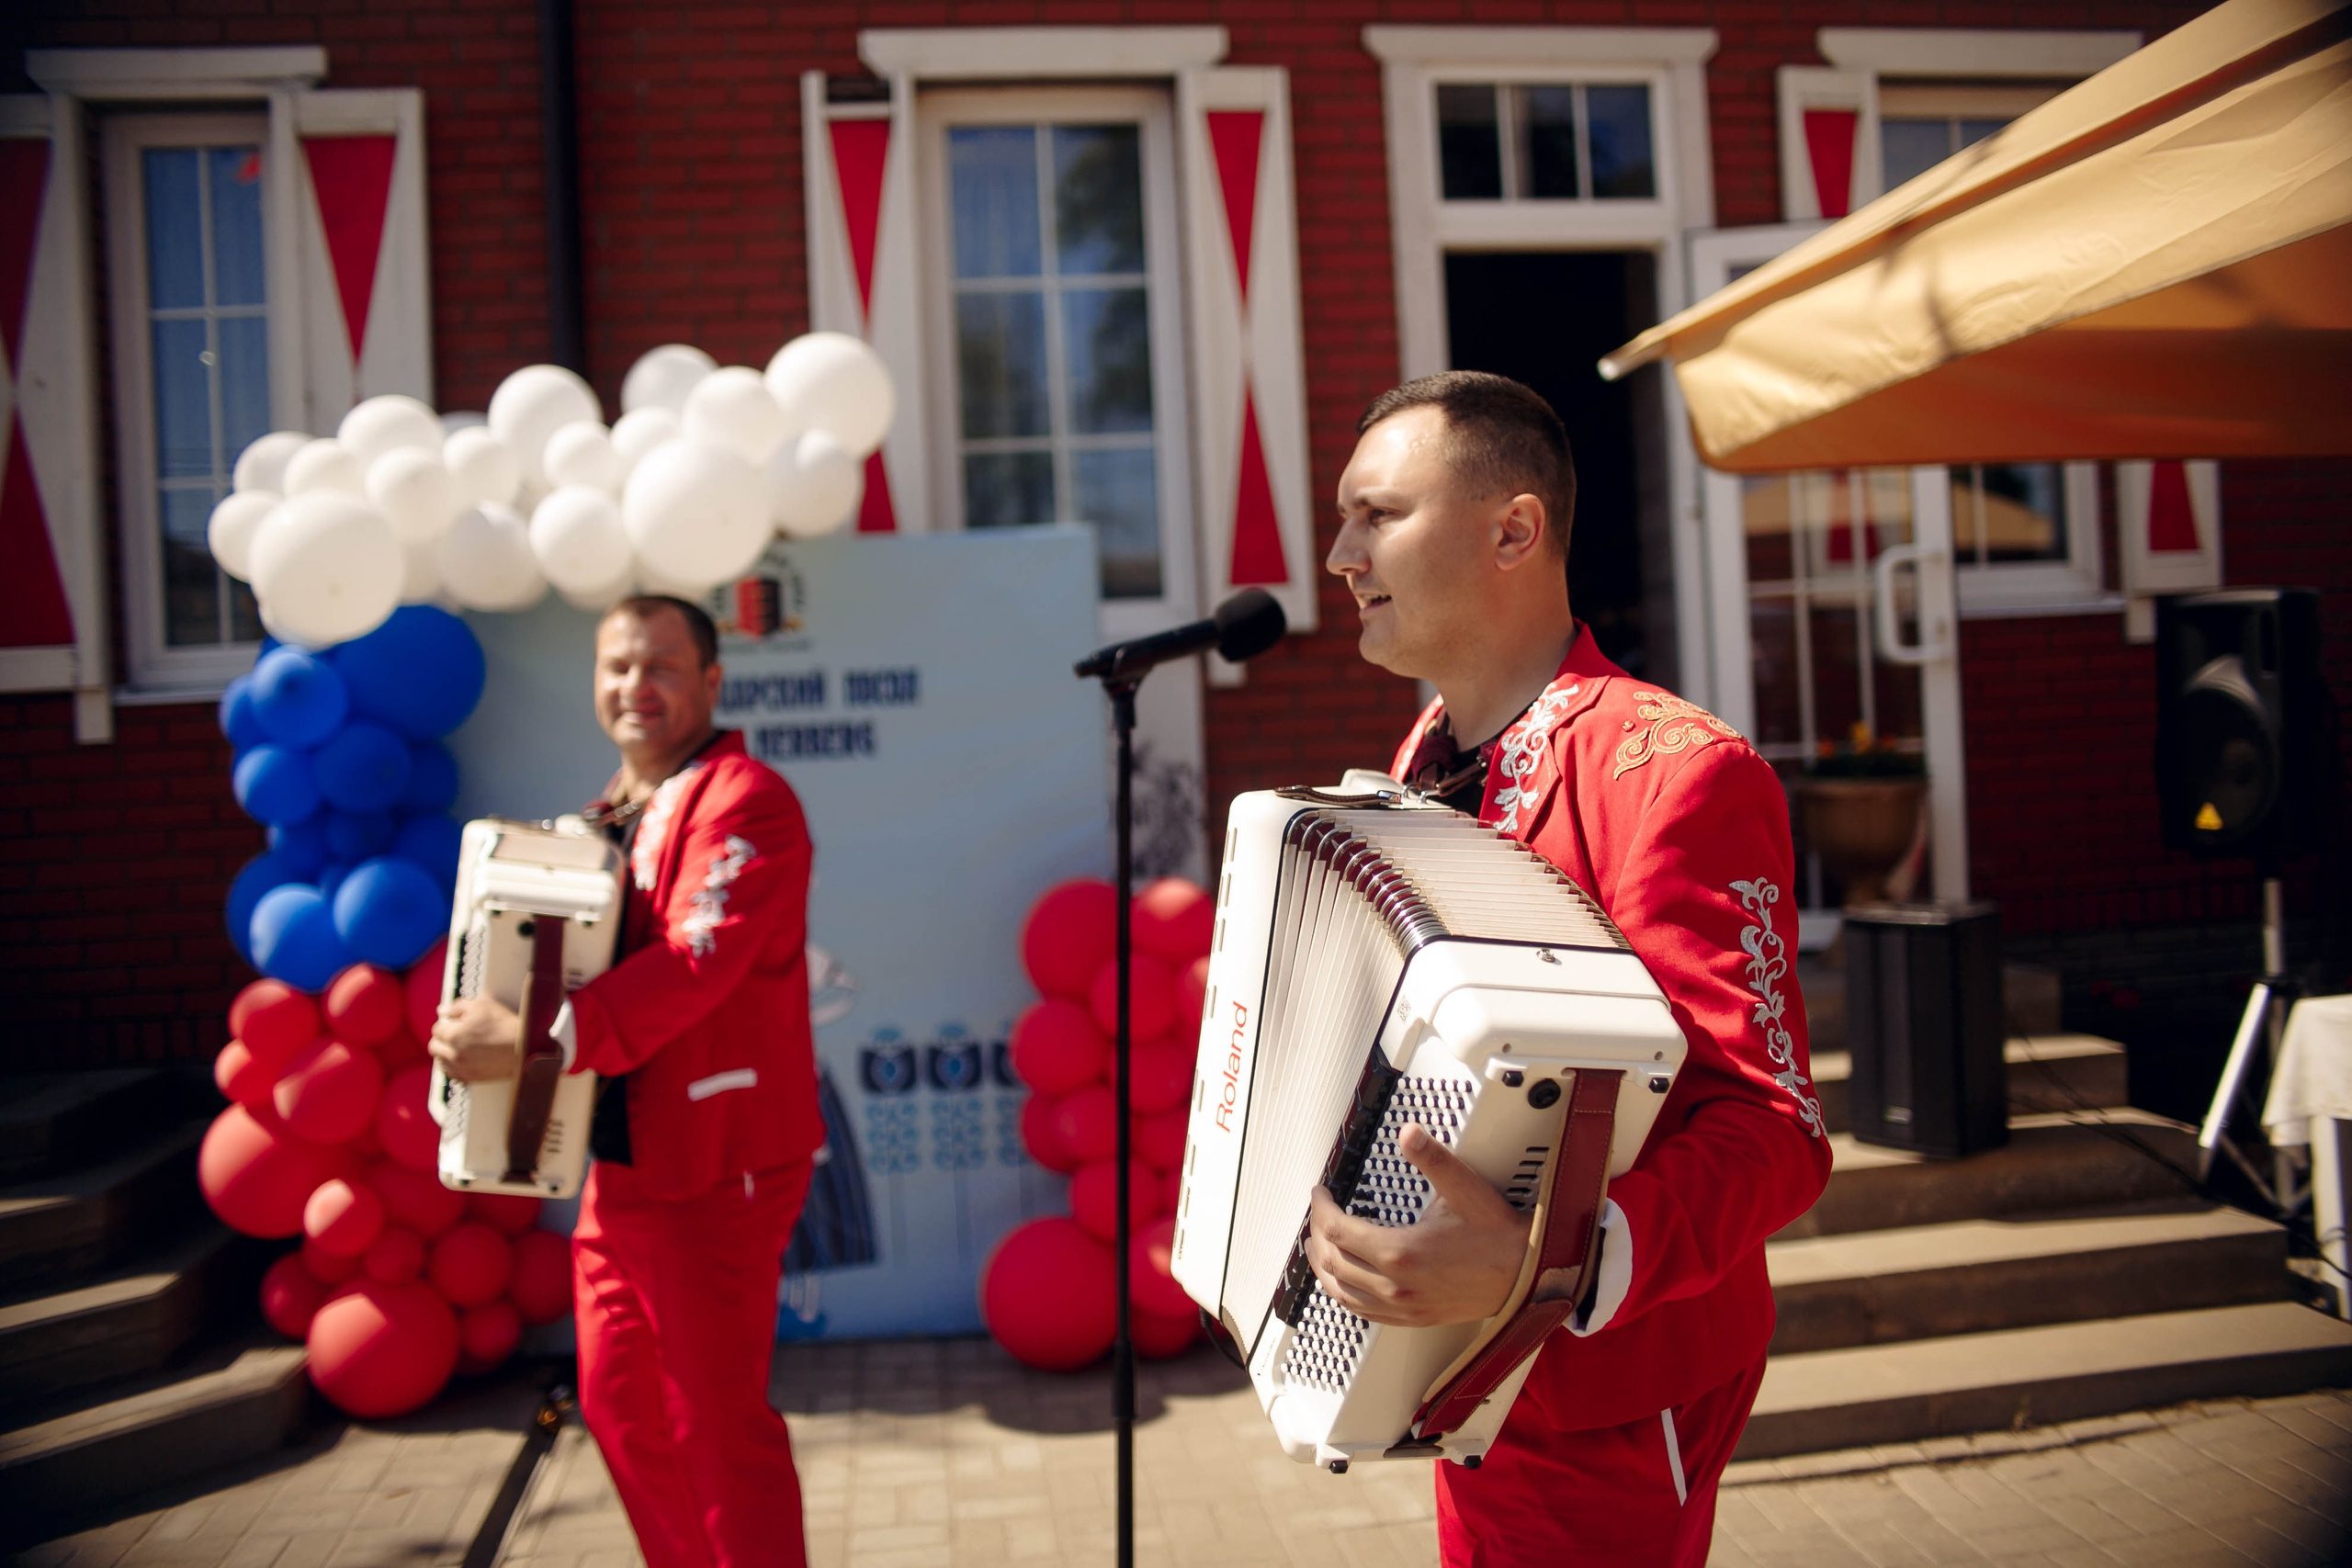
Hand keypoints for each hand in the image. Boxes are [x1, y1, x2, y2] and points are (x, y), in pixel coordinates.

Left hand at [429, 996, 520, 1082]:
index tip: (454, 1022)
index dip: (446, 1023)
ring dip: (446, 1054)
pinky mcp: (471, 1078)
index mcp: (454, 1035)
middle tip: (454, 1034)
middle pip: (434, 1047)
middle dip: (442, 1039)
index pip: (437, 1029)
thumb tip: (443, 1011)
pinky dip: (454, 1067)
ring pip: (441, 1063)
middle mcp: (454, 1054)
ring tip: (459, 1047)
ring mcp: (462, 1068)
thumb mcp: (482, 1005)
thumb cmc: (505, 1025)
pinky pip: (452, 1075)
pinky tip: (463, 1060)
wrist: (525, 1047)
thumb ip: (458, 1006)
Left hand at [1304, 1123, 1530, 1327]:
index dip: (1321, 1208)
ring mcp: (1403, 1306)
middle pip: (1333, 1260)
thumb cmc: (1498, 1236)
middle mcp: (1396, 1285)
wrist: (1526, 1275)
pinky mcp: (1413, 1318)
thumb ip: (1432, 1158)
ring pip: (1342, 1292)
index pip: (1337, 1230)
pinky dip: (1344, 1295)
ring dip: (1323, 1268)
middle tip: (1318, 1214)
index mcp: (1400, 1252)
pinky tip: (1344, 1284)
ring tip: (1316, 1249)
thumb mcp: (1464, 1188)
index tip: (1321, 1194)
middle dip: (1317, 1234)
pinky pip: (1364, 1312)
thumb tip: (1409, 1134)